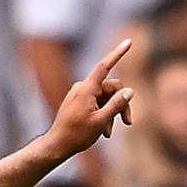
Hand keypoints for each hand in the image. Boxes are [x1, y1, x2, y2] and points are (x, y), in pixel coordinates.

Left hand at [38, 39, 135, 161]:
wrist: (56, 145)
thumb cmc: (76, 135)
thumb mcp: (101, 121)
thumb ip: (116, 105)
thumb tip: (130, 90)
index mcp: (87, 89)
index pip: (105, 66)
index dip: (118, 53)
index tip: (128, 41)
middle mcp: (83, 88)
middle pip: (111, 88)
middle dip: (121, 104)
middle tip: (128, 122)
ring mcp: (80, 94)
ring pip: (105, 97)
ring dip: (111, 113)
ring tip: (108, 133)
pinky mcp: (79, 102)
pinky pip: (97, 102)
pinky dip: (103, 114)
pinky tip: (103, 131)